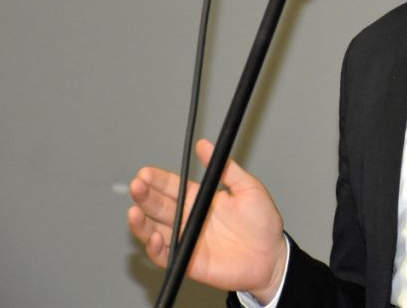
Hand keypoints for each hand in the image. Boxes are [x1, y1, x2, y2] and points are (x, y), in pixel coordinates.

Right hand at [127, 139, 287, 302]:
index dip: (157, 180)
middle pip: (158, 206)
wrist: (272, 255)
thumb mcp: (248, 188)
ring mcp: (187, 240)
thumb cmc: (263, 222)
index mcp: (200, 199)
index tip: (146, 172)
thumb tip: (205, 146)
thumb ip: (226, 168)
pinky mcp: (188, 261)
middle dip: (145, 195)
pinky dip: (156, 248)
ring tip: (134, 211)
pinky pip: (165, 256)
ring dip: (141, 223)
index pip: (172, 187)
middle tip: (137, 186)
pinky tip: (155, 237)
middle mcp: (189, 218)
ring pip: (154, 230)